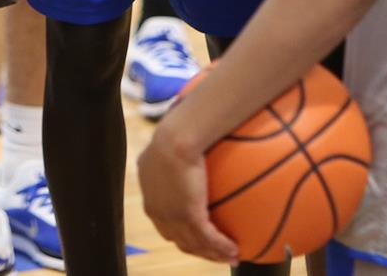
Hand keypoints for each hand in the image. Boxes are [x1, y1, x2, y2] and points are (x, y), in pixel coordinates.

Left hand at [137, 128, 238, 264]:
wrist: (176, 138)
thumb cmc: (176, 130)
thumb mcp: (171, 141)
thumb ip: (178, 149)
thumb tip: (194, 143)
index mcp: (151, 193)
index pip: (164, 219)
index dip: (179, 229)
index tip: (195, 231)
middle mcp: (157, 209)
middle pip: (177, 237)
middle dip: (197, 247)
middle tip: (214, 251)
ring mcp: (172, 216)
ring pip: (193, 244)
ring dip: (212, 253)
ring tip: (229, 257)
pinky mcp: (189, 217)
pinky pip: (209, 239)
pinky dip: (222, 248)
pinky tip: (235, 250)